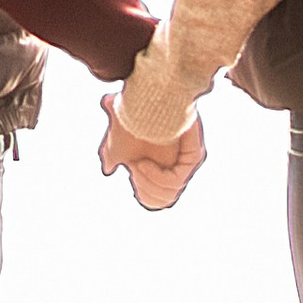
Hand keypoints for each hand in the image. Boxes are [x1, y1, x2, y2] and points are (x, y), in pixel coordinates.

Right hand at [100, 97, 205, 211]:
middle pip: (165, 201)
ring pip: (170, 194)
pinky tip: (142, 165)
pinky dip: (157, 177)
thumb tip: (108, 168)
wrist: (141, 101)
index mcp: (164, 167)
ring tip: (137, 166)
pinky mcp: (194, 155)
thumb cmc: (130, 118)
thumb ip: (112, 156)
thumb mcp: (115, 143)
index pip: (160, 199)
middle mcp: (178, 166)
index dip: (145, 195)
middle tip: (133, 170)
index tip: (131, 176)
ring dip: (147, 184)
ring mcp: (187, 161)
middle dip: (144, 191)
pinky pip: (176, 181)